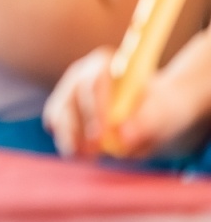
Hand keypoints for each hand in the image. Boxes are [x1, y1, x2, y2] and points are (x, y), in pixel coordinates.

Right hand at [46, 36, 210, 159]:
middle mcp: (81, 74)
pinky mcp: (64, 111)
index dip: (94, 109)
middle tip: (92, 152)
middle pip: (69, 98)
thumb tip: (124, 136)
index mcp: (106, 64)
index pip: (93, 83)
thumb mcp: (164, 112)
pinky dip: (68, 141)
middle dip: (76, 127)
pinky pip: (58, 126)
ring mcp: (69, 92)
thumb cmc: (161, 107)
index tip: (101, 135)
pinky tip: (82, 154)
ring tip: (85, 156)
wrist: (156, 110)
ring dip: (68, 137)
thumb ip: (147, 122)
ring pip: (58, 113)